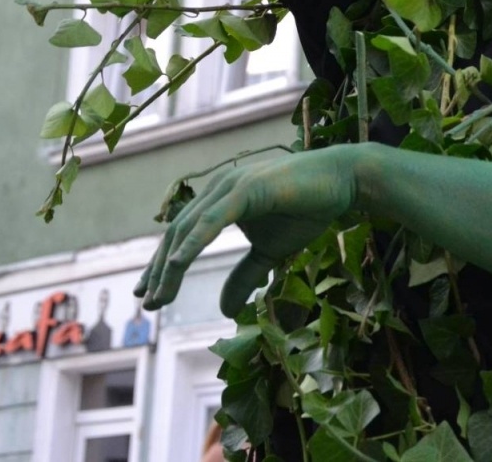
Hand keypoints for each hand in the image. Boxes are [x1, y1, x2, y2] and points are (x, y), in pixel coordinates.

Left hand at [134, 145, 361, 315]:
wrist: (343, 181)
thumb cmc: (309, 209)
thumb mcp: (271, 252)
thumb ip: (245, 276)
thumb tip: (225, 310)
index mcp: (221, 199)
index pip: (183, 233)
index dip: (163, 264)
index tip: (149, 294)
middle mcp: (219, 188)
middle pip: (178, 232)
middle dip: (159, 270)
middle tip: (148, 304)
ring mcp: (231, 185)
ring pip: (189, 228)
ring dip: (171, 265)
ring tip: (160, 296)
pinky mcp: (246, 188)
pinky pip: (213, 219)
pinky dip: (193, 242)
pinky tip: (177, 265)